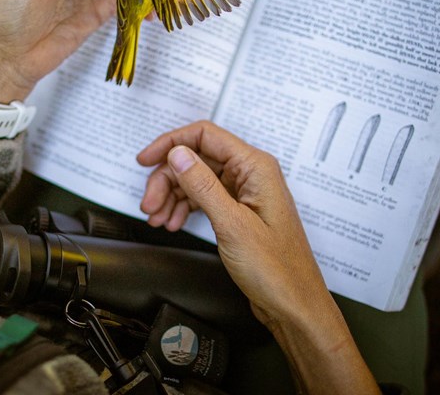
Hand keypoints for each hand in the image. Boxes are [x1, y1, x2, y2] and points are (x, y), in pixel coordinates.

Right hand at [138, 120, 326, 325]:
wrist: (293, 304)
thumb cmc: (276, 269)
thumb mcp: (232, 224)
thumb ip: (202, 185)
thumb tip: (178, 153)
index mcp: (255, 166)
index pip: (205, 135)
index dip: (171, 143)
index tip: (146, 159)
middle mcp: (250, 173)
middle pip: (197, 159)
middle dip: (167, 179)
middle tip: (149, 204)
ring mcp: (244, 191)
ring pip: (197, 179)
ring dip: (172, 196)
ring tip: (157, 217)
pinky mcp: (239, 210)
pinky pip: (205, 197)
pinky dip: (185, 207)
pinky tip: (173, 222)